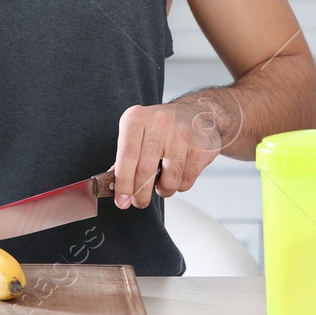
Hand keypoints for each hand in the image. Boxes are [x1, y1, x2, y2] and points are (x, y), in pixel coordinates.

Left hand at [111, 98, 225, 208]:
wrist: (195, 112)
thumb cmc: (160, 126)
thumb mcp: (137, 132)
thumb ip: (126, 157)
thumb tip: (115, 186)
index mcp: (137, 118)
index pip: (127, 156)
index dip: (123, 183)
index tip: (121, 201)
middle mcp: (159, 123)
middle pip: (146, 170)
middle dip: (140, 194)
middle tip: (139, 202)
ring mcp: (182, 135)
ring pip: (169, 180)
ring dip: (163, 190)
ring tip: (162, 183)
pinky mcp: (200, 147)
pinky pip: (186, 180)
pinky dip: (180, 185)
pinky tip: (178, 174)